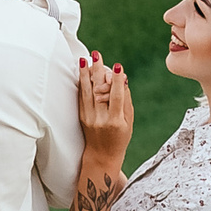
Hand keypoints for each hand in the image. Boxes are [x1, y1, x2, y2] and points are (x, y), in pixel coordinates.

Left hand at [67, 56, 132, 210]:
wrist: (101, 156)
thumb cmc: (120, 138)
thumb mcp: (129, 123)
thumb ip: (126, 102)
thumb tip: (123, 80)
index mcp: (116, 121)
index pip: (117, 97)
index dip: (117, 81)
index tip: (117, 66)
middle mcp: (101, 119)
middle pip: (99, 91)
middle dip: (98, 71)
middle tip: (97, 54)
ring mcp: (89, 118)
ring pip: (87, 92)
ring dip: (86, 73)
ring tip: (85, 58)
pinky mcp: (81, 117)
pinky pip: (81, 97)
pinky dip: (82, 83)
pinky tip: (81, 71)